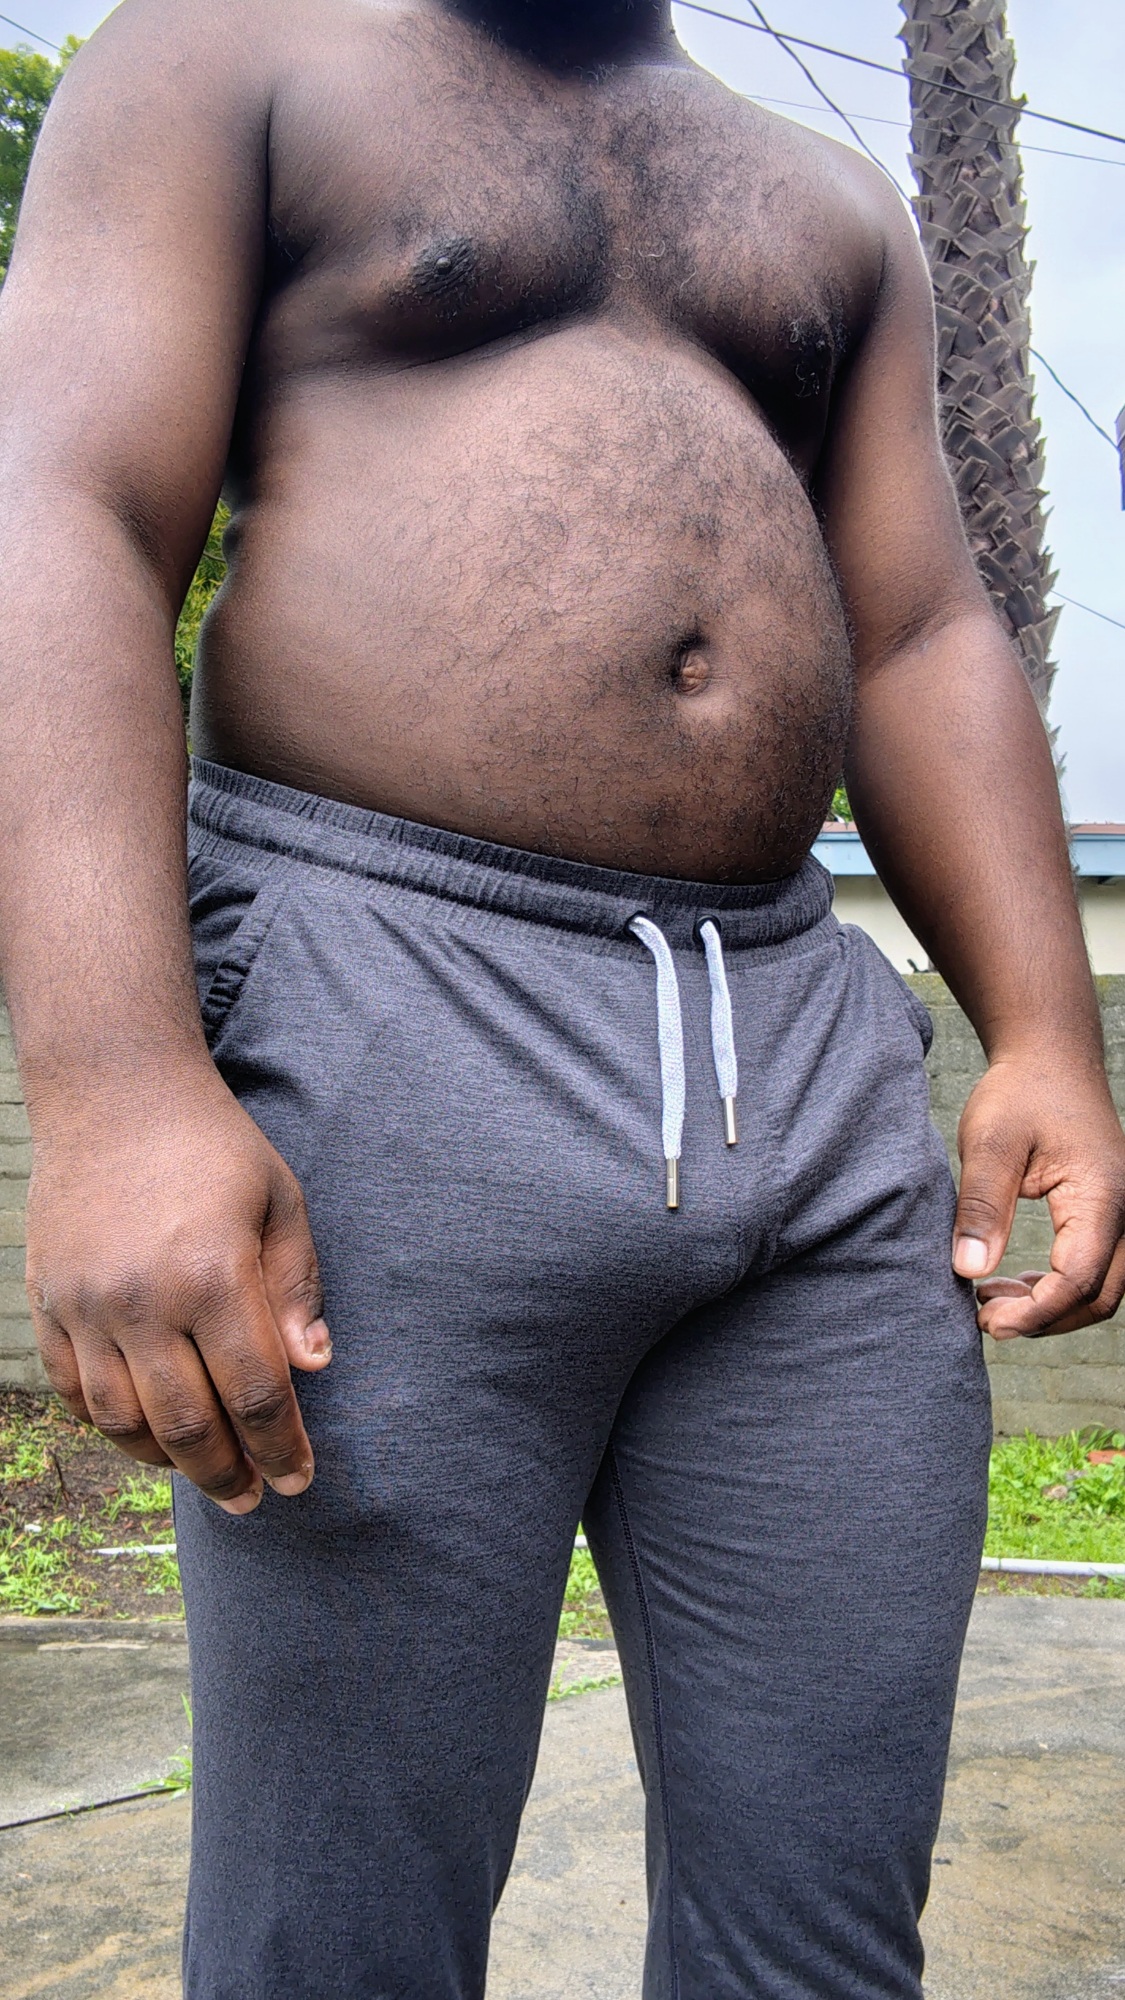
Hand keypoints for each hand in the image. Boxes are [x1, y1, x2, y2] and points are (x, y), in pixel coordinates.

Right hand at [25, 1061, 330, 1510]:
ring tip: (203, 1474)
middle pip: (188, 1424)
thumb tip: (311, 1368)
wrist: (115, 1095)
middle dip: (227, 1474)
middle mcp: (143, 1300)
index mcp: (213, 1274)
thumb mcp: (281, 1202)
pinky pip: (72, 1390)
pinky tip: (144, 1435)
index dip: (280, 1448)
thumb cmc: (215, 1148)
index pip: (254, 1393)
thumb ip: (296, 1289)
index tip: (298, 1480)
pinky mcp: (47, 1301)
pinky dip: (108, 1426)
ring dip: (166, 1462)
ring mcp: (86, 1305)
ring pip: (123, 1420)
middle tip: (253, 1498)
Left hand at [952, 1055, 1124, 1339]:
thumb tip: (969, 1273)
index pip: (1079, 1280)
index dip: (1035, 1313)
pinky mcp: (1105, 1213)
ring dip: (1052, 1307)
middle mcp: (1124, 1211)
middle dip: (1045, 1319)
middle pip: (1101, 1296)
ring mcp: (1120, 1213)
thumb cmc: (1020, 1093)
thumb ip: (982, 1207)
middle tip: (986, 1319)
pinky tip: (1015, 1283)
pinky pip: (1096, 1268)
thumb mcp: (990, 1143)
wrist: (1050, 1057)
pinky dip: (1059, 1288)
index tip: (986, 1322)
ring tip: (992, 1300)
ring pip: (1103, 1288)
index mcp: (1101, 1198)